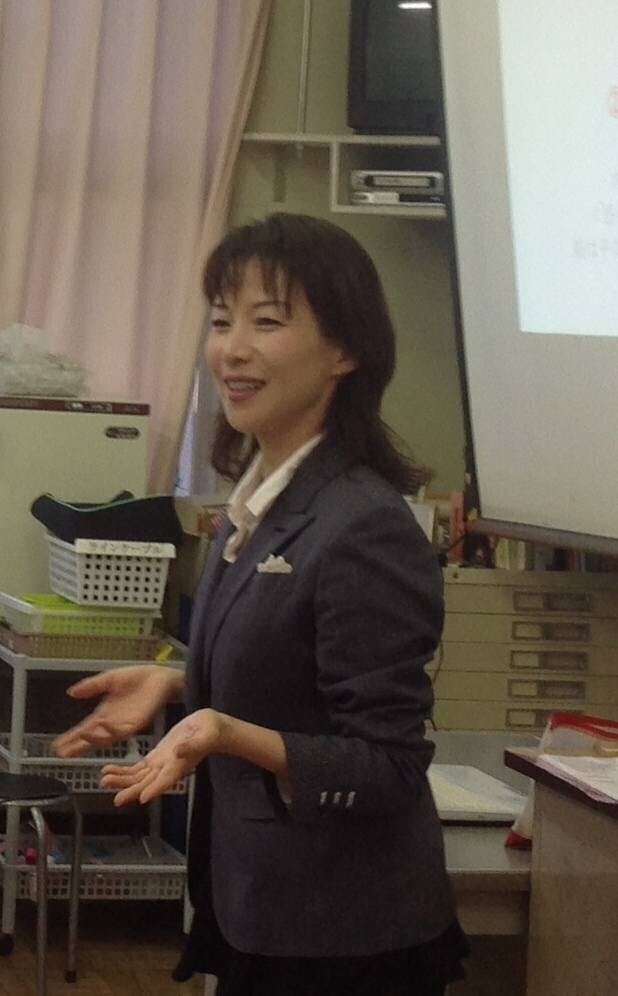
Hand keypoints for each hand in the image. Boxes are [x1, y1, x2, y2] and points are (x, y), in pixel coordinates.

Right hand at [53, 665, 183, 757]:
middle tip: (62, 753)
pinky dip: (110, 731)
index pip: (84, 728)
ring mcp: (124, 724)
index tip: (56, 745)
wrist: (159, 677)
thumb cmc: (136, 678)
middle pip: (91, 737)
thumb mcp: (109, 679)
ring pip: (105, 738)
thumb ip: (92, 686)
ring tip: (76, 745)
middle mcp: (112, 722)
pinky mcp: (137, 723)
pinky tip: (100, 729)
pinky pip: (121, 731)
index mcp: (104, 713)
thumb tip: (71, 692)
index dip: (71, 737)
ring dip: (91, 741)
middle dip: (77, 745)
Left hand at [100, 708, 225, 805]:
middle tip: (116, 798)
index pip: (167, 780)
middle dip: (131, 790)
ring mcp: (161, 764)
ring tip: (104, 781)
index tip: (142, 798)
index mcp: (180, 764)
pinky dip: (123, 770)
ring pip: (138, 777)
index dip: (155, 789)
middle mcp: (168, 769)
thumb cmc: (211, 731)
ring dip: (122, 780)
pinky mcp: (156, 757)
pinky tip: (108, 770)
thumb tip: (179, 751)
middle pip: (147, 783)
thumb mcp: (204, 735)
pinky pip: (137, 768)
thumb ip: (192, 745)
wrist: (211, 727)